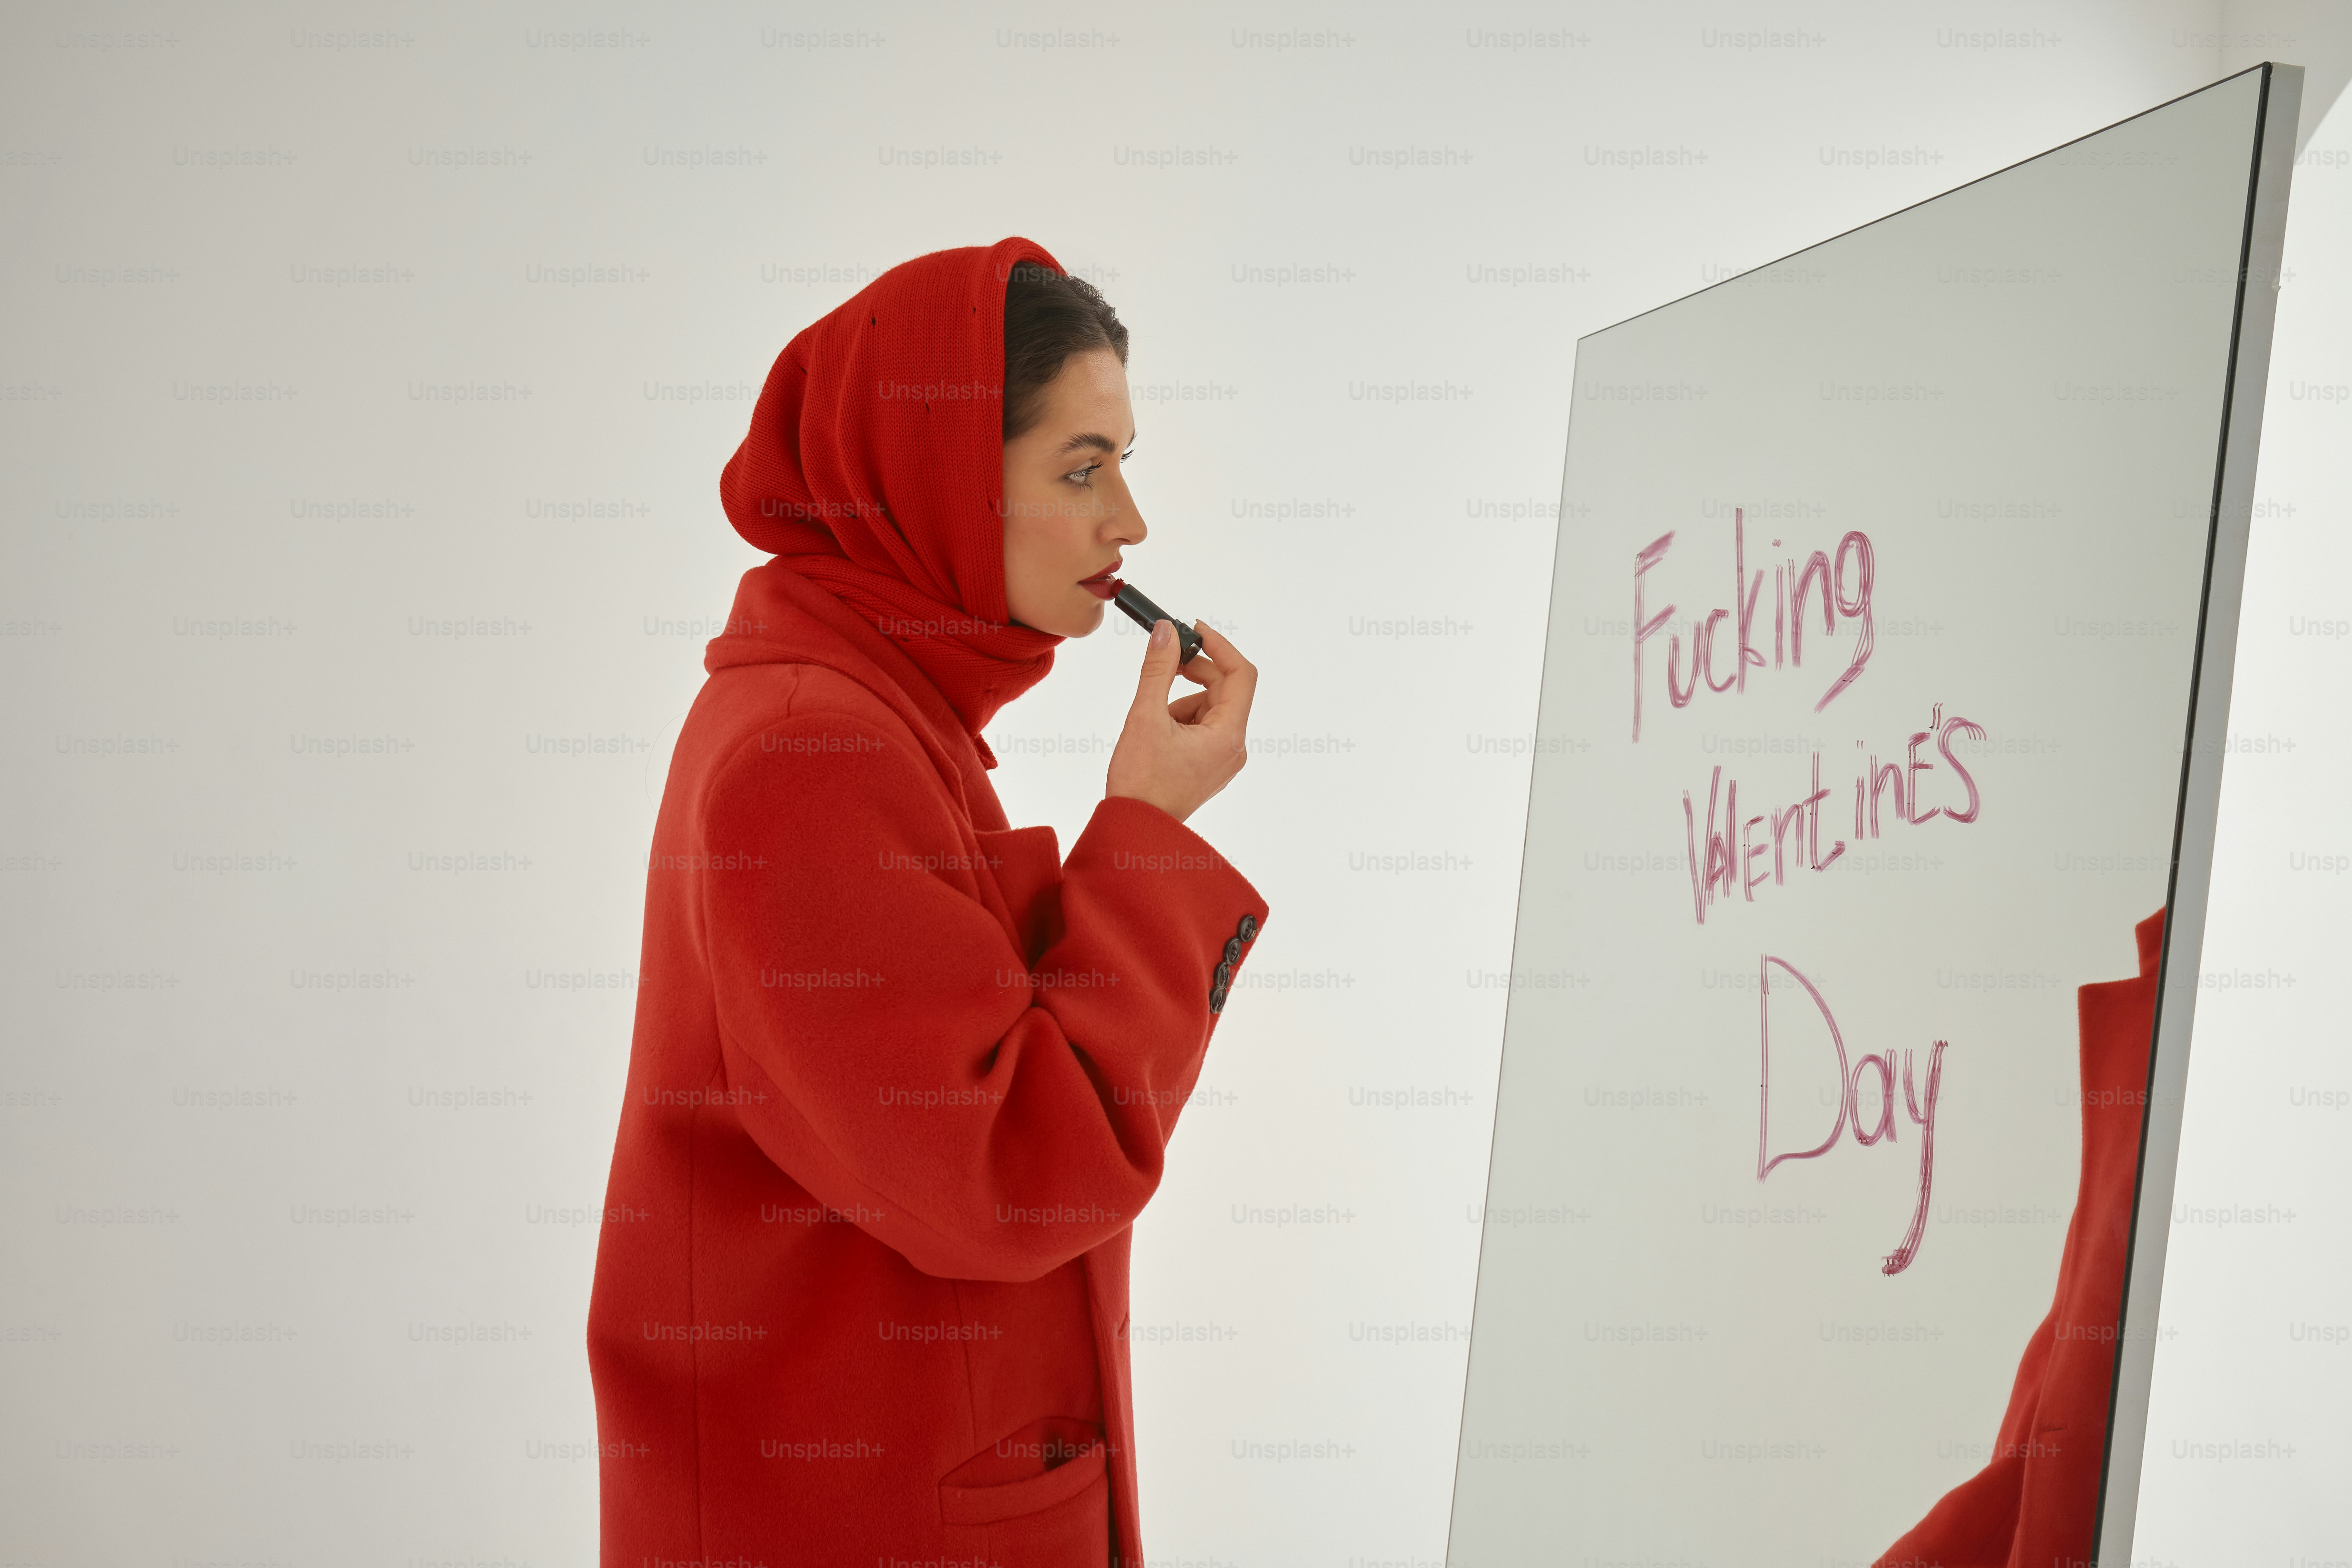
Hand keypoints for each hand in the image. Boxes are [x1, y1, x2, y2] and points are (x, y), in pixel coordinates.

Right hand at [1105, 620, 1256, 824]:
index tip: (1194, 630)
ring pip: (1210, 709)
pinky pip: (1202, 728)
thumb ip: (1158, 670)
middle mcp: (1234, 748)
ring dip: (1182, 701)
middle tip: (1165, 661)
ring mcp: (1223, 759)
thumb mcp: (1145, 717)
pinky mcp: (1209, 766)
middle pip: (1224, 691)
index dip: (1220, 646)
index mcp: (1228, 736)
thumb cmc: (1141, 783)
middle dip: (1194, 673)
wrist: (1135, 829)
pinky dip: (1180, 720)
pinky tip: (1157, 735)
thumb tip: (1167, 632)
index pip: (1240, 675)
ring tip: (1152, 721)